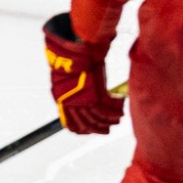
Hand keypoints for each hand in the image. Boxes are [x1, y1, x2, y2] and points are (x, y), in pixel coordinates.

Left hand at [43, 13, 124, 134]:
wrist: (71, 51)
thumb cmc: (69, 60)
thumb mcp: (67, 79)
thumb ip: (72, 89)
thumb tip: (77, 93)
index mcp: (62, 100)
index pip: (70, 122)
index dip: (80, 129)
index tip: (88, 131)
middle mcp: (71, 103)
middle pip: (86, 123)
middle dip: (98, 128)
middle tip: (106, 130)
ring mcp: (82, 99)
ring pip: (98, 117)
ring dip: (109, 120)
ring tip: (116, 119)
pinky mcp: (94, 94)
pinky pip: (106, 108)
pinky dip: (114, 110)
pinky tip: (120, 110)